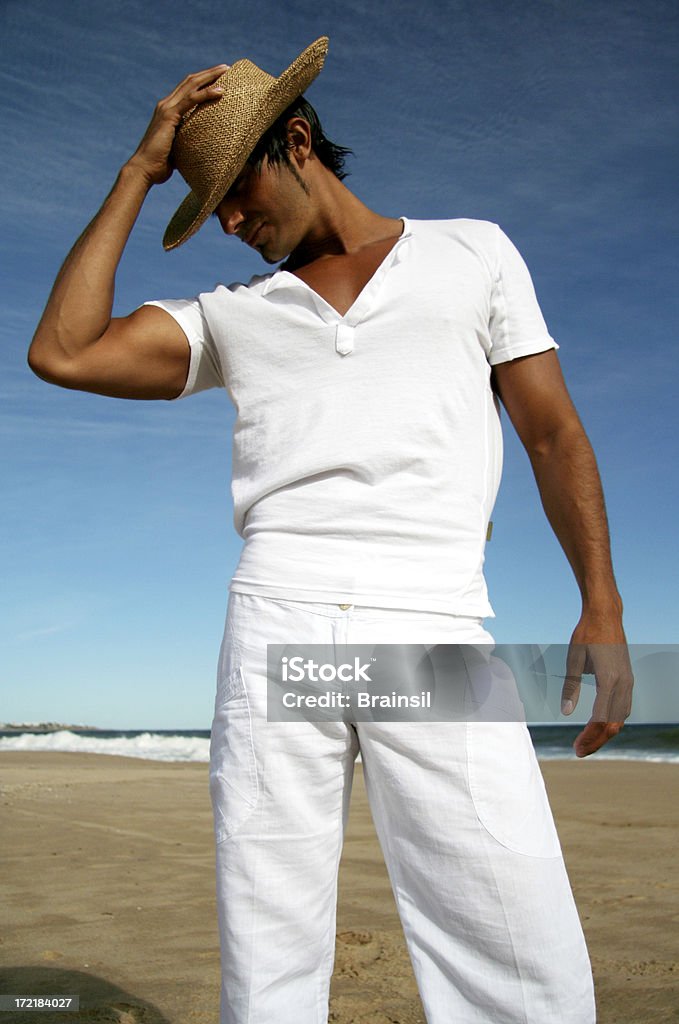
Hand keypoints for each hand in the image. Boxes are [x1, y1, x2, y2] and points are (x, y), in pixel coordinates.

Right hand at [126, 65, 228, 185]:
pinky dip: (206, 94)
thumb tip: (201, 149)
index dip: (202, 81)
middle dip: (208, 73)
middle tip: (226, 67)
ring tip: (226, 70)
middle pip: (190, 81)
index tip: (219, 77)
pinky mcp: (169, 116)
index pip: (187, 89)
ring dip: (210, 76)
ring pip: (191, 85)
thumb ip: (187, 142)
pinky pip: (191, 100)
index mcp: (168, 111)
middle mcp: (166, 105)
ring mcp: (166, 108)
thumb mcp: (178, 149)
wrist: (144, 169)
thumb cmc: (160, 165)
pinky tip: (220, 91)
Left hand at [562, 619, 633, 757]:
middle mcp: (623, 683)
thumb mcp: (573, 660)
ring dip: (605, 732)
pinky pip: (623, 706)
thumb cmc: (587, 634)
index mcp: (609, 680)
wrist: (606, 615)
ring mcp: (628, 681)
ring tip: (587, 741)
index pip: (601, 719)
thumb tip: (565, 712)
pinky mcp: (628, 678)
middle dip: (597, 740)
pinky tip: (599, 724)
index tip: (576, 747)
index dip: (589, 737)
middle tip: (579, 751)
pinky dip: (612, 720)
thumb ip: (570, 688)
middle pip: (614, 723)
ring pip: (621, 717)